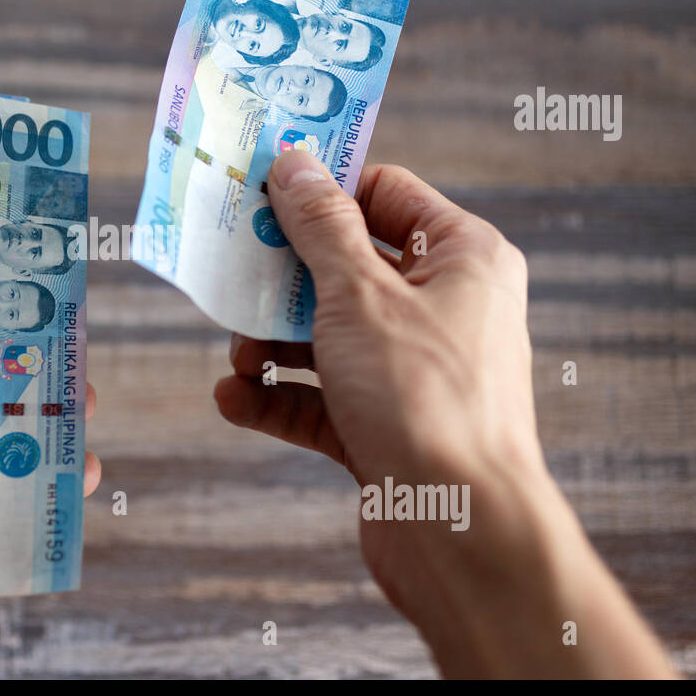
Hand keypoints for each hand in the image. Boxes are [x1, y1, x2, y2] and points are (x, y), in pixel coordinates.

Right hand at [215, 151, 673, 677]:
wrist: (459, 531)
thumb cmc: (425, 398)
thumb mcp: (359, 294)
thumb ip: (320, 227)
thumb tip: (294, 164)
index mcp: (463, 258)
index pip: (386, 195)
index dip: (323, 191)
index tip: (260, 195)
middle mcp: (445, 309)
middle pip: (346, 268)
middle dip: (284, 280)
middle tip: (231, 276)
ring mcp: (416, 372)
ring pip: (328, 336)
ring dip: (272, 344)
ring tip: (236, 357)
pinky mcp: (388, 427)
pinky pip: (324, 398)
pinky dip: (279, 396)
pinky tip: (234, 400)